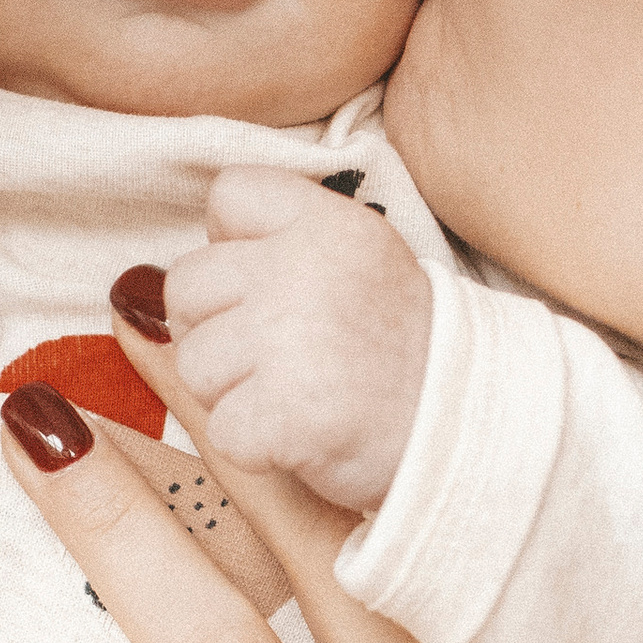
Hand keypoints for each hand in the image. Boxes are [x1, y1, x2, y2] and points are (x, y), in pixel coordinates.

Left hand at [153, 170, 432, 514]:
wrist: (467, 433)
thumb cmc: (401, 354)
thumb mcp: (359, 262)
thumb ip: (280, 243)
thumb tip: (175, 268)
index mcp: (328, 223)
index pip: (229, 195)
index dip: (233, 247)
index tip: (274, 288)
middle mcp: (306, 269)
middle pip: (186, 286)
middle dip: (218, 330)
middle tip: (281, 359)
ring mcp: (294, 340)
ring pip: (194, 363)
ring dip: (233, 393)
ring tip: (295, 397)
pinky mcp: (288, 413)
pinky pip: (221, 429)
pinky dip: (255, 446)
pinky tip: (302, 437)